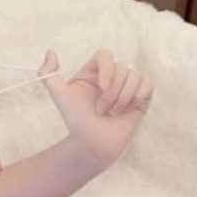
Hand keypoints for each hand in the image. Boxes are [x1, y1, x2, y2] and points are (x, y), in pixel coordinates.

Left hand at [36, 47, 153, 164]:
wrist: (93, 143)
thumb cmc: (76, 120)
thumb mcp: (58, 94)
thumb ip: (48, 73)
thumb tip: (51, 52)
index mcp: (93, 72)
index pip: (105, 54)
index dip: (107, 68)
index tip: (101, 87)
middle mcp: (110, 76)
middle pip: (122, 67)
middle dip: (112, 92)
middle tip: (102, 110)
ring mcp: (126, 86)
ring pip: (135, 76)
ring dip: (124, 98)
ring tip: (113, 113)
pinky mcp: (140, 97)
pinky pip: (148, 83)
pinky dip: (139, 95)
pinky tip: (130, 108)